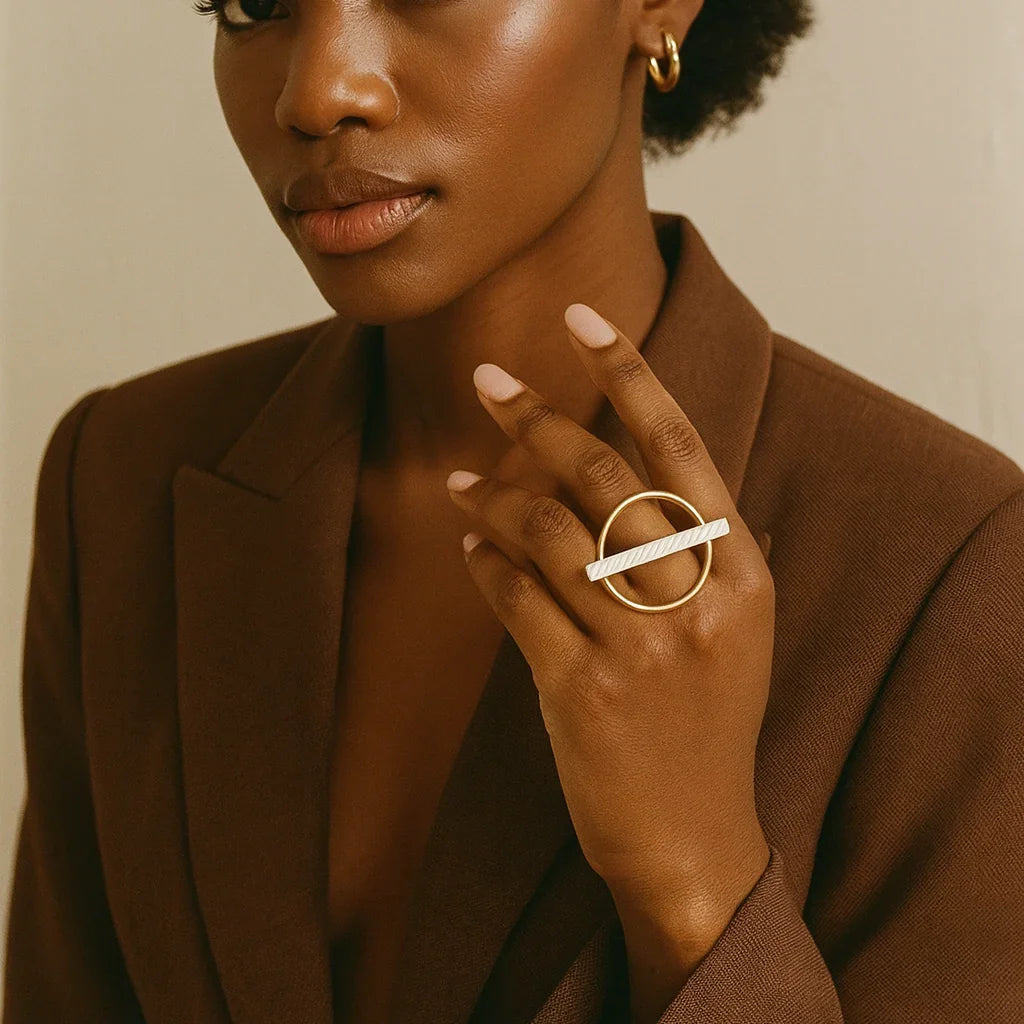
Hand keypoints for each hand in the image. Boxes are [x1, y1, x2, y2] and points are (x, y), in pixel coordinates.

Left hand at [445, 302, 772, 928]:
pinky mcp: (583, 689)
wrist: (692, 835)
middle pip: (602, 476)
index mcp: (742, 572)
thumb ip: (699, 550)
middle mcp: (698, 599)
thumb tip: (626, 466)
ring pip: (547, 532)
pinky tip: (473, 547)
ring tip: (463, 483)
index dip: (628, 373)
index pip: (681, 446)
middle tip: (487, 382)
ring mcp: (641, 646)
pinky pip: (518, 597)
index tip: (581, 317)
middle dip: (535, 416)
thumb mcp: (733, 629)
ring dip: (494, 496)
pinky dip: (487, 562)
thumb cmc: (705, 720)